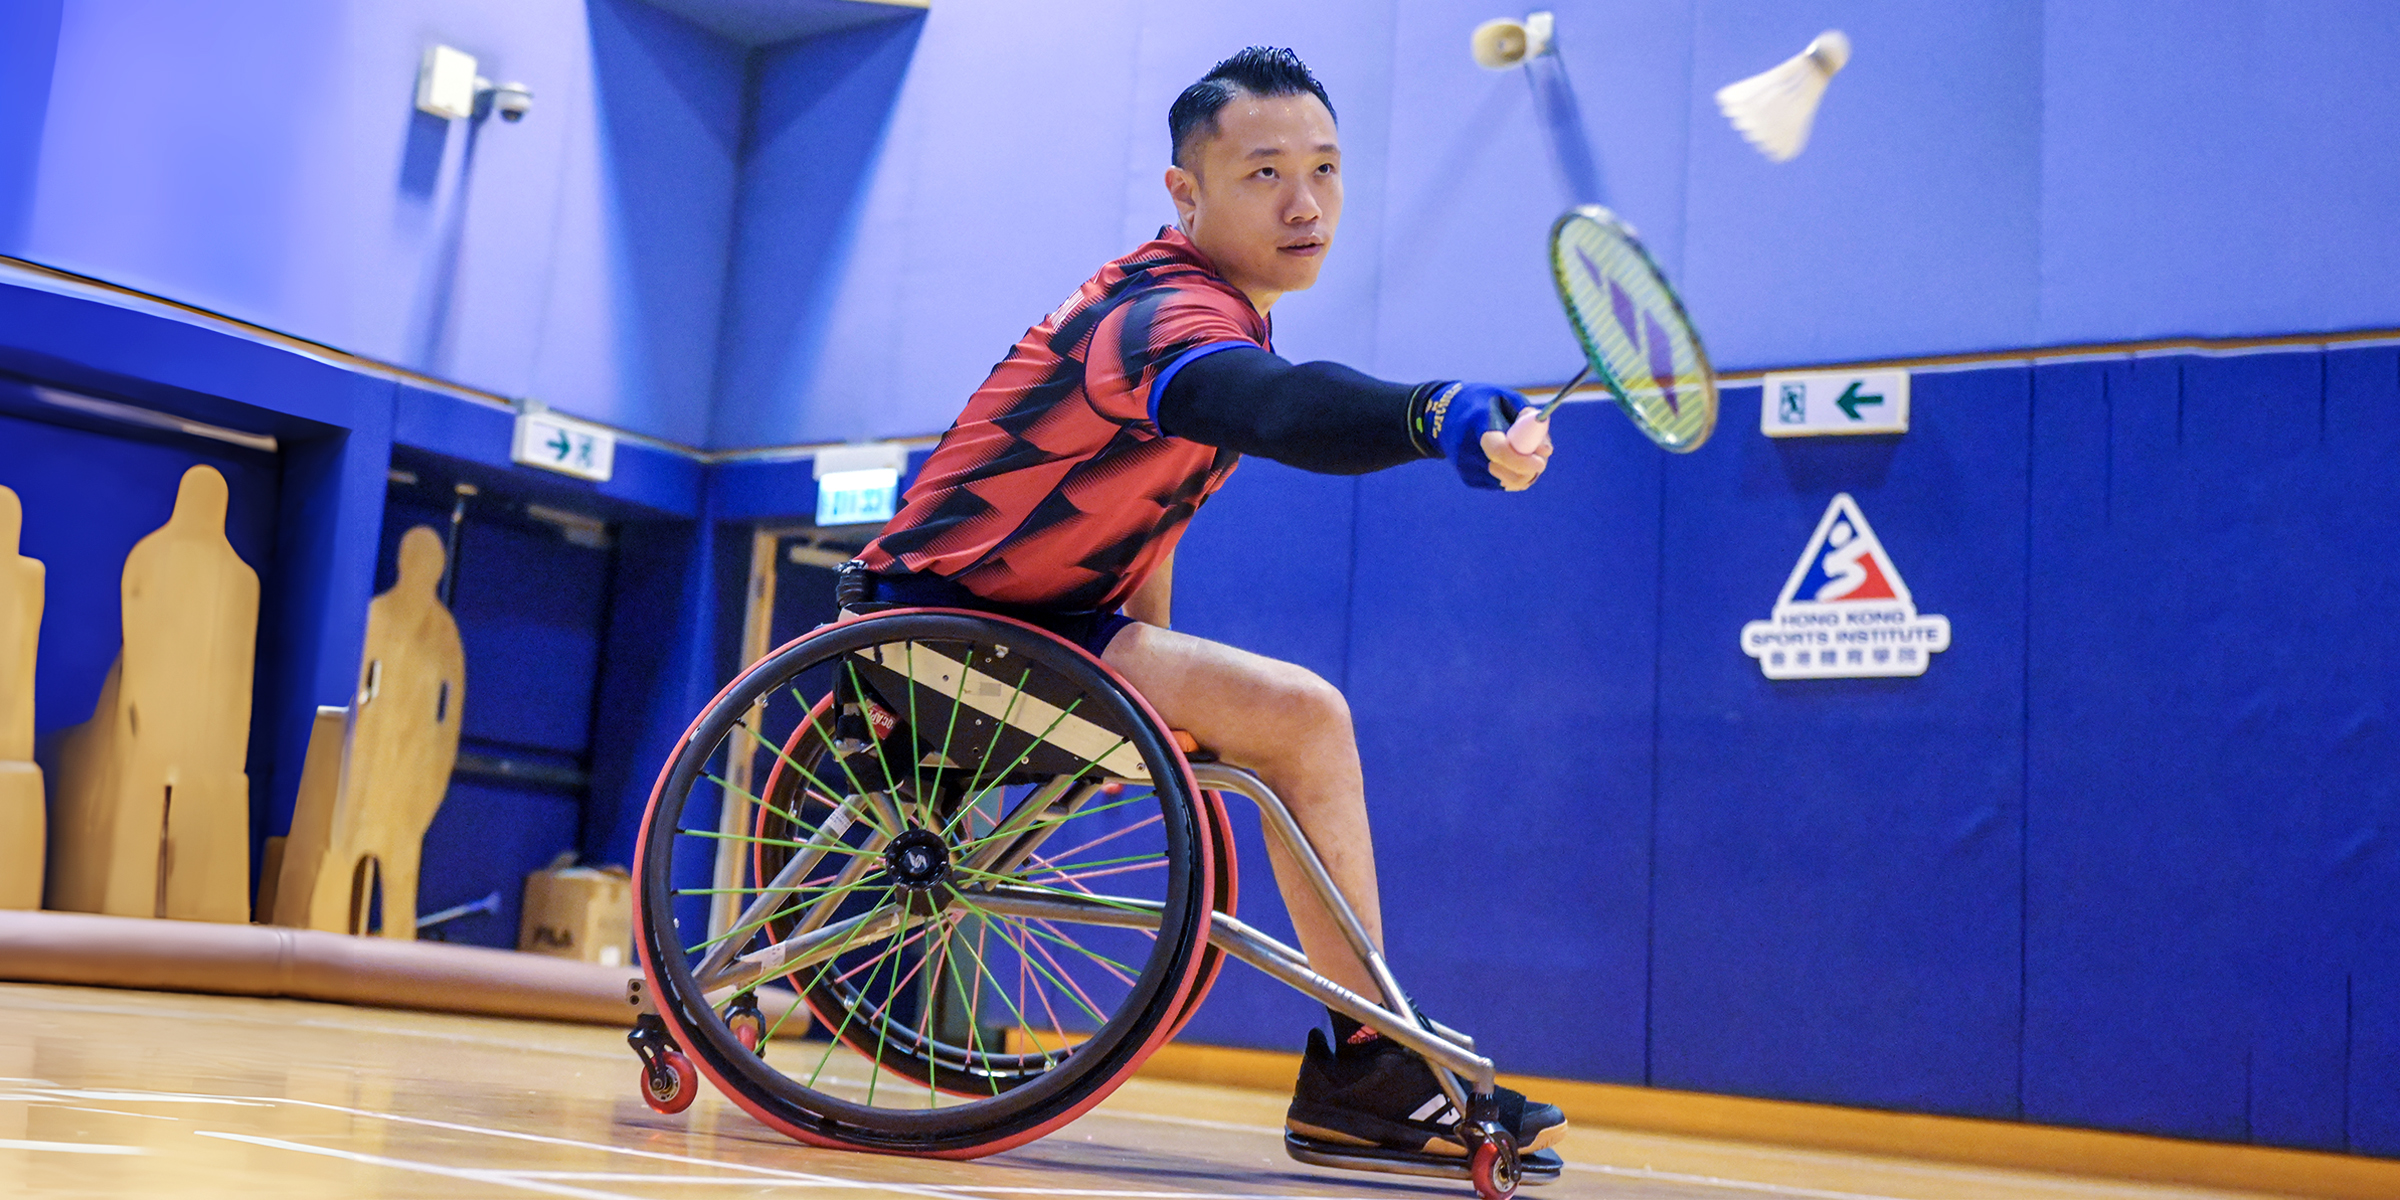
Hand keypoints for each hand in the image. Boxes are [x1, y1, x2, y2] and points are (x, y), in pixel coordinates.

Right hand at [1419, 382, 1549, 490]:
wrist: (1443, 416)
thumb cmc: (1482, 403)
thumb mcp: (1506, 398)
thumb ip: (1528, 419)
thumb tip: (1546, 450)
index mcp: (1476, 424)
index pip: (1499, 451)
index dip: (1522, 460)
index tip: (1541, 462)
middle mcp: (1467, 450)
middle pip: (1504, 472)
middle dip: (1529, 470)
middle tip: (1541, 459)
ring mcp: (1466, 468)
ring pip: (1506, 482)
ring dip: (1523, 473)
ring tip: (1523, 454)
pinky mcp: (1469, 479)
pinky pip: (1501, 483)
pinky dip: (1512, 475)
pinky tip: (1508, 459)